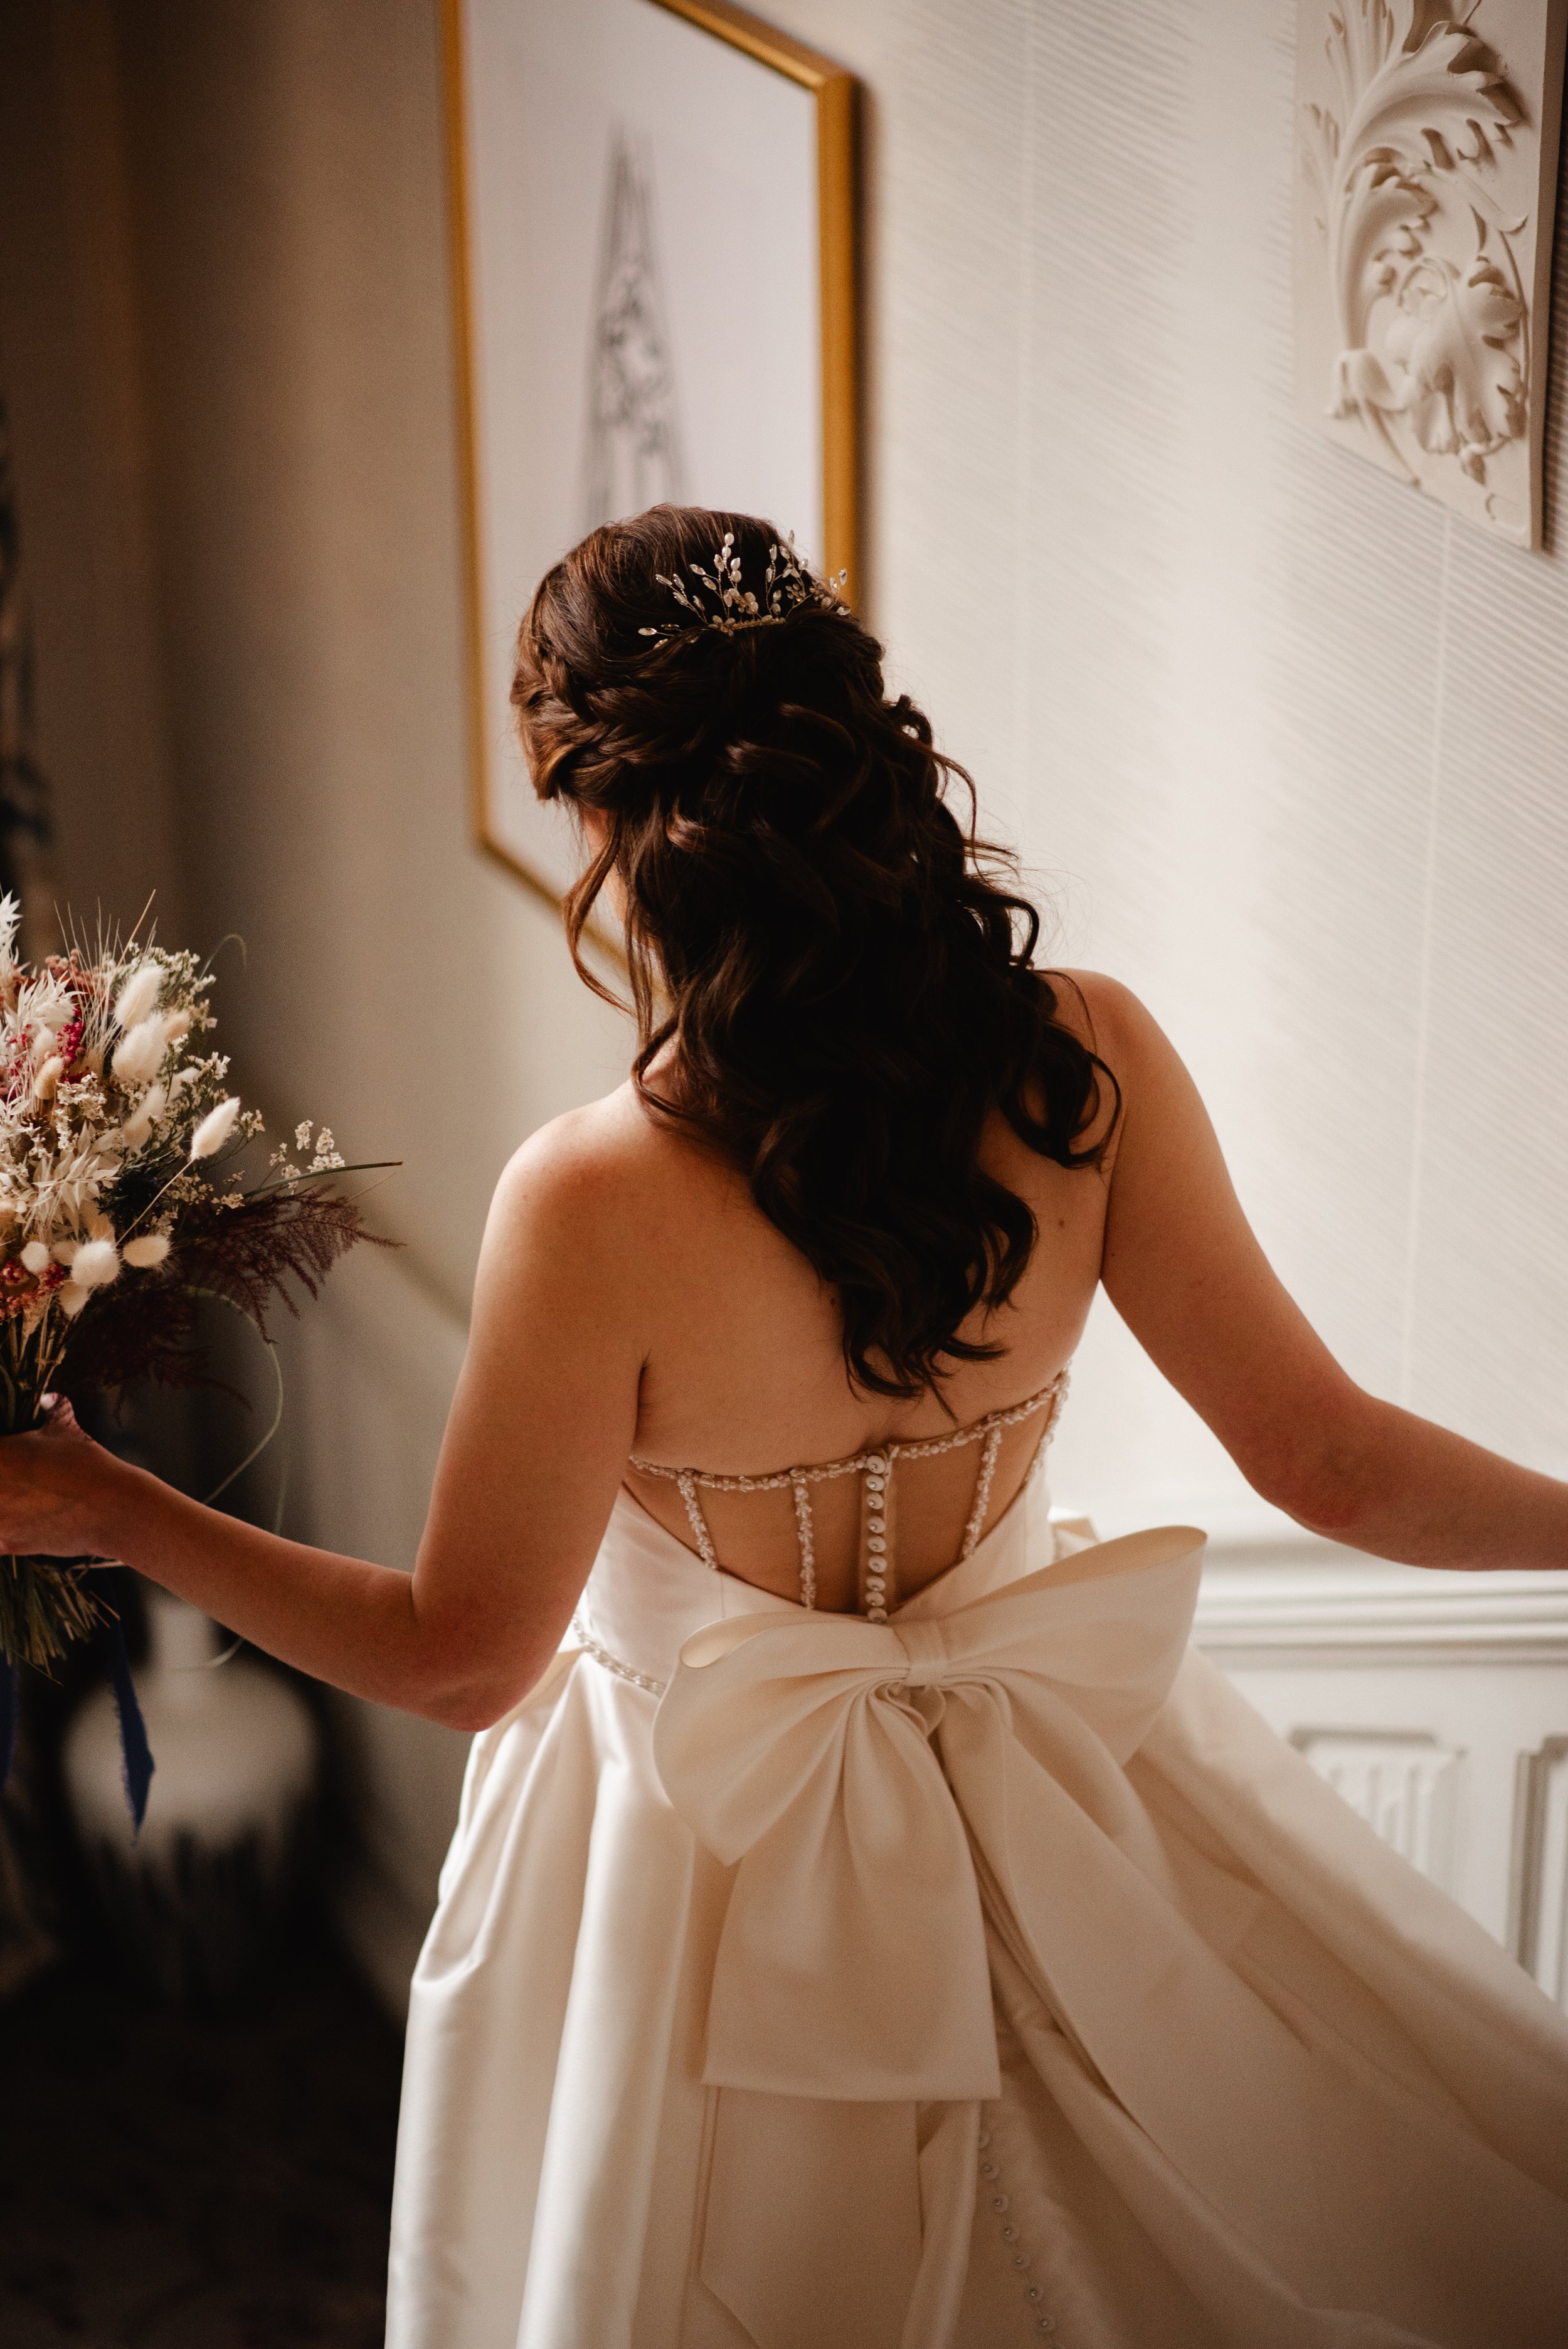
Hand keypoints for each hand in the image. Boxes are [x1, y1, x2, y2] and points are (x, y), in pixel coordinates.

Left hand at [0, 1396, 124, 1557]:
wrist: (113, 1508)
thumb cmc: (89, 1465)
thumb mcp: (68, 1429)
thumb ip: (53, 1409)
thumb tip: (48, 1398)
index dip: (1, 1458)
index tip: (8, 1462)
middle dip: (2, 1484)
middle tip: (15, 1484)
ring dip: (2, 1507)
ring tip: (20, 1503)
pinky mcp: (7, 1544)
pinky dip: (4, 1533)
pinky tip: (24, 1522)